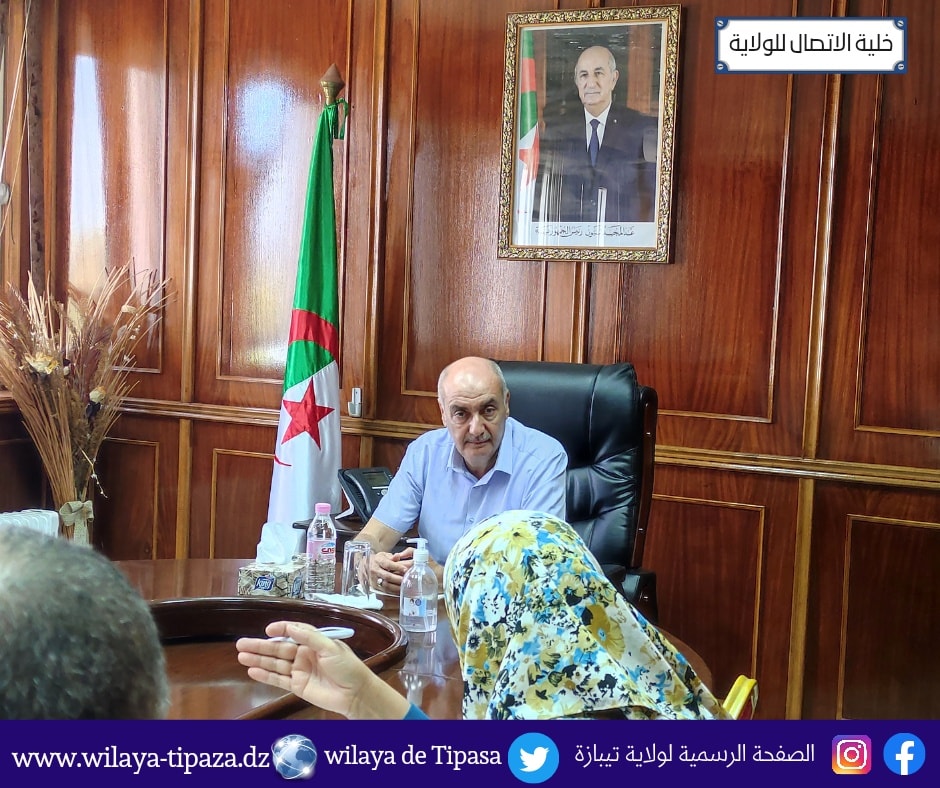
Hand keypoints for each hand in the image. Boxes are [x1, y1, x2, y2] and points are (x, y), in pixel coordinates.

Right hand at [235, 621, 410, 718]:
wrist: (355, 693)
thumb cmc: (347, 666)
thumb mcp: (331, 647)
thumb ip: (309, 637)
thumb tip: (290, 627)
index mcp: (314, 642)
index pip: (293, 632)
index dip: (280, 629)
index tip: (268, 629)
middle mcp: (304, 655)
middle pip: (278, 648)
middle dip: (260, 646)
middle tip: (240, 643)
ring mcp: (299, 671)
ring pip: (275, 664)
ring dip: (258, 659)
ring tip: (241, 655)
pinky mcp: (297, 687)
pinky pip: (278, 680)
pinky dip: (265, 676)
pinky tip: (252, 671)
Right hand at [370, 547, 413, 593]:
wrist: (365, 566)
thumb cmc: (377, 560)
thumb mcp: (384, 555)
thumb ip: (392, 557)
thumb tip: (398, 556)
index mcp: (378, 560)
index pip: (388, 564)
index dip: (397, 567)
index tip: (406, 569)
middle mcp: (374, 570)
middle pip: (387, 576)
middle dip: (398, 579)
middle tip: (407, 580)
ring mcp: (373, 579)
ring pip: (385, 585)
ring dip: (396, 587)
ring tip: (404, 586)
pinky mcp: (374, 587)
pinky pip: (384, 591)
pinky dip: (392, 592)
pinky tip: (399, 591)